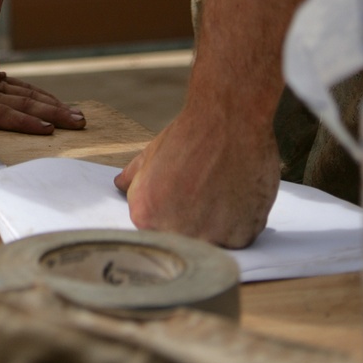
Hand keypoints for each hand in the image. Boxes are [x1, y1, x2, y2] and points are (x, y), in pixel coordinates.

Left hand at [113, 102, 279, 247]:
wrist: (230, 121)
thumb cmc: (190, 136)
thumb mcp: (150, 154)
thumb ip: (133, 178)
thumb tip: (121, 184)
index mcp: (146, 216)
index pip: (153, 230)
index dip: (166, 213)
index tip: (177, 198)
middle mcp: (176, 233)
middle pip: (182, 239)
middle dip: (190, 220)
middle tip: (202, 190)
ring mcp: (211, 238)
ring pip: (212, 240)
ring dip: (217, 222)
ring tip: (221, 187)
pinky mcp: (241, 237)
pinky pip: (237, 237)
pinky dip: (239, 220)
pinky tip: (237, 191)